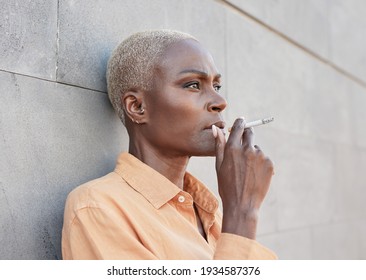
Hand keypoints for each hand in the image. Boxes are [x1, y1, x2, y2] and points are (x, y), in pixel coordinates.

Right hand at [213, 117, 273, 238]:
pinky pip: (264, 159)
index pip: (239, 126)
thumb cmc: (226, 186)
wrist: (242, 205)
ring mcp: (260, 156)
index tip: (242, 121)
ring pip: (256, 149)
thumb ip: (218, 144)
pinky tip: (254, 176)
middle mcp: (247, 149)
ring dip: (252, 155)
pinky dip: (260, 164)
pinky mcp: (269, 164)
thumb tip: (216, 128)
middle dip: (247, 136)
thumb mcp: (219, 165)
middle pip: (250, 133)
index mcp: (232, 148)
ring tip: (246, 172)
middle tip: (243, 148)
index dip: (240, 123)